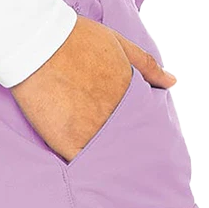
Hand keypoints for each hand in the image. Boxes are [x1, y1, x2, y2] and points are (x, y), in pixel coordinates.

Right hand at [10, 16, 175, 162]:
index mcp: (129, 93)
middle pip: (127, 140)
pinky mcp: (68, 142)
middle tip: (129, 160)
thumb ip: (146, 65)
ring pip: (106, 154)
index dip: (139, 129)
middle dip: (127, 146)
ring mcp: (91, 130)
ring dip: (107, 159)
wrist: (37, 44)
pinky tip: (87, 169)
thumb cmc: (75, 38)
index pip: (143, 122)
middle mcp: (114, 115)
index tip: (139, 137)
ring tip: (109, 169)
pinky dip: (85, 165)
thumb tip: (171, 82)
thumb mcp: (118, 43)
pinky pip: (81, 163)